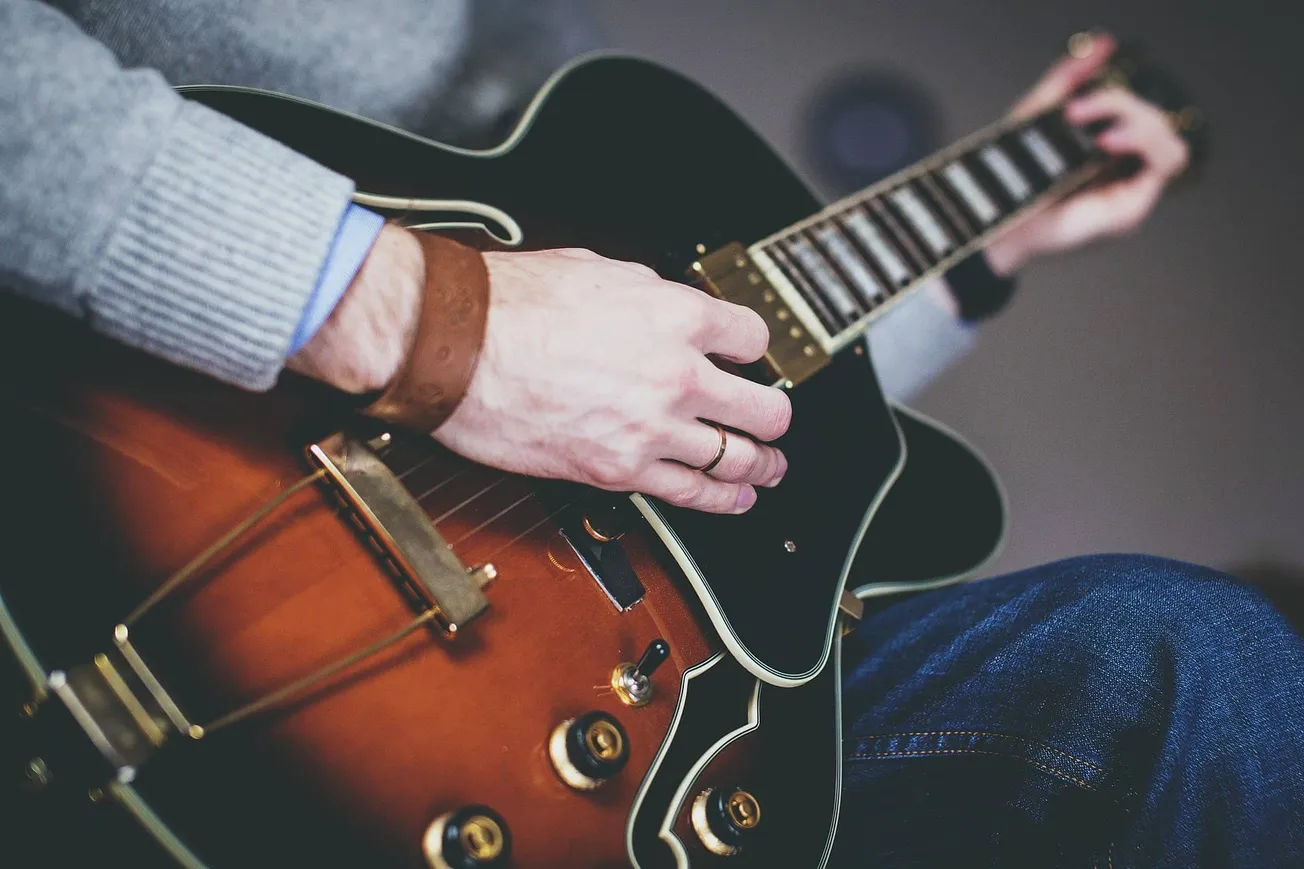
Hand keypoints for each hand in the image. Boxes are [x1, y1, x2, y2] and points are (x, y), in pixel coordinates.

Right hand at [292, 236, 790, 513]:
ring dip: (762, 465)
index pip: (754, 338)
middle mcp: (678, 375)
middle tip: (774, 419)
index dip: (755, 349)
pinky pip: (695, 495)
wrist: (456, 348)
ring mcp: (653, 429)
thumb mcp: (599, 270)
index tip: (750, 359)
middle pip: (766, 408)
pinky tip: (737, 498)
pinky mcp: (621, 471)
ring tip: (769, 468)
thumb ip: (650, 296)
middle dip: (774, 416)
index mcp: (677, 315)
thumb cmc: (510, 305)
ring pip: (740, 458)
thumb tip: (668, 306)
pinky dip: (726, 500)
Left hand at [984, 33, 1190, 276]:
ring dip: (1135, 118)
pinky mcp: (1132, 208)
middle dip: (1118, 102)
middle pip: (1152, 117)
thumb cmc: (1012, 173)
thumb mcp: (1041, 112)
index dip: (1114, 95)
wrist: (995, 215)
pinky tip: (1108, 143)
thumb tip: (1106, 42)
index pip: (1135, 109)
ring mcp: (1129, 189)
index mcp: (1104, 148)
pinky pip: (1169, 161)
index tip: (1073, 100)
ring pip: (1165, 134)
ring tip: (1095, 132)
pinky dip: (1146, 142)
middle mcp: (1120, 170)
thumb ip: (1072, 77)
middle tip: (1074, 111)